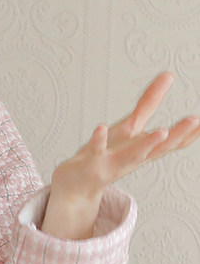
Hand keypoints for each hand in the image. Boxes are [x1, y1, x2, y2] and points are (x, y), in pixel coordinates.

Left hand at [42, 72, 199, 238]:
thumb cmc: (105, 155)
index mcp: (143, 150)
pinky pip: (95, 150)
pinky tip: (101, 127)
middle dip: (177, 135)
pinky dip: (99, 139)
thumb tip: (168, 76)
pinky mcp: (90, 162)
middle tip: (194, 121)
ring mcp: (111, 162)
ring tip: (162, 132)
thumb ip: (149, 102)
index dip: (188, 133)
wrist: (76, 187)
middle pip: (157, 148)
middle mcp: (131, 159)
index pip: (170, 142)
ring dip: (147, 144)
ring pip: (132, 155)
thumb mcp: (129, 126)